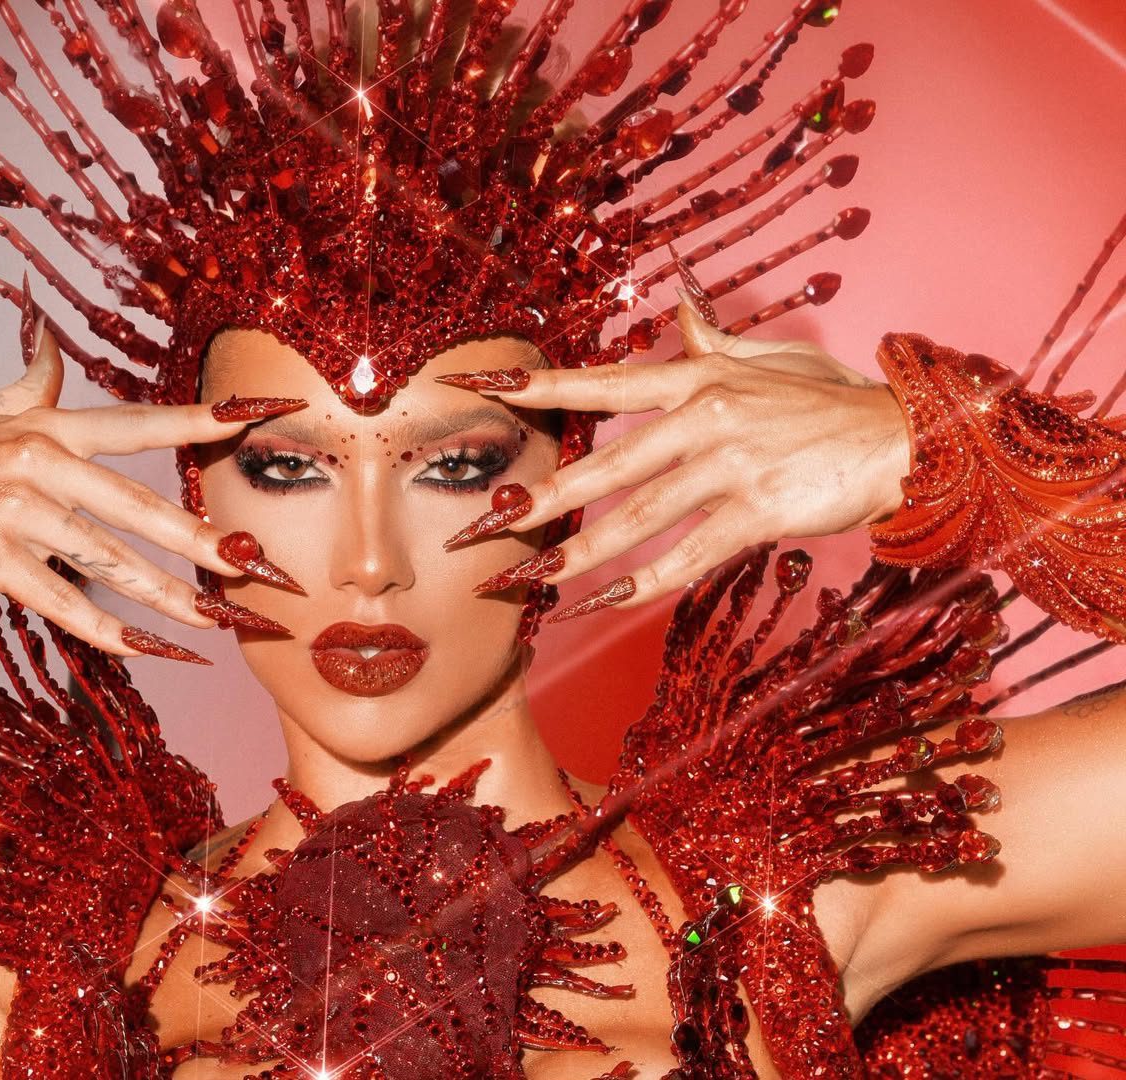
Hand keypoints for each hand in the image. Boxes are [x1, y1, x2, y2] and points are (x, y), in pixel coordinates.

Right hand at [0, 319, 304, 656]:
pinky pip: (57, 598)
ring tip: (212, 620)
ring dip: (164, 595)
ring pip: (106, 559)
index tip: (253, 417)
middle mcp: (38, 463)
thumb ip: (30, 385)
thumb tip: (51, 341)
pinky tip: (144, 647)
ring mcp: (12, 512)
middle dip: (200, 539)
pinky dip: (102, 627)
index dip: (199, 420)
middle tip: (253, 567)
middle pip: (137, 504)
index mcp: (49, 428)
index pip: (140, 424)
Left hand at [451, 298, 910, 618]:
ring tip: (532, 580)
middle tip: (486, 526)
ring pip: (637, 518)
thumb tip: (680, 304)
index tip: (483, 386)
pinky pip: (689, 554)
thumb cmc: (833, 397)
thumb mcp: (769, 356)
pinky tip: (607, 601)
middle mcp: (704, 417)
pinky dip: (646, 581)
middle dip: (541, 500)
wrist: (904, 436)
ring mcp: (730, 465)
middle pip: (605, 466)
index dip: (540, 388)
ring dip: (579, 555)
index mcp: (698, 378)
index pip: (602, 385)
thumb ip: (714, 340)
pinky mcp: (758, 510)